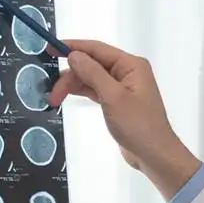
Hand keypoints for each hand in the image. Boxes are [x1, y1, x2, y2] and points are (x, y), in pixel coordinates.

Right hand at [46, 39, 201, 199]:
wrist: (154, 155)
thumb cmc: (138, 126)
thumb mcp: (113, 97)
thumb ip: (93, 73)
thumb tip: (74, 55)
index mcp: (130, 65)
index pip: (96, 49)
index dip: (72, 47)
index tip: (49, 49)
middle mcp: (127, 72)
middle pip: (91, 64)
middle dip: (70, 75)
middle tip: (52, 93)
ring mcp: (122, 87)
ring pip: (90, 78)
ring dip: (72, 85)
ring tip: (54, 99)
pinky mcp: (117, 102)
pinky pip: (94, 90)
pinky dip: (80, 92)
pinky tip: (65, 97)